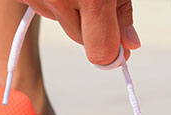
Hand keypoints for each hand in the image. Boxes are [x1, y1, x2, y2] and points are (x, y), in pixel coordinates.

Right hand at [16, 0, 140, 64]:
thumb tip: (130, 46)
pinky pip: (41, 6)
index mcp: (92, 0)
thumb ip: (122, 13)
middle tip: (95, 1)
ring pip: (60, 21)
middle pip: (79, 38)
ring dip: (68, 9)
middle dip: (90, 25)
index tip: (120, 51)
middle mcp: (58, 1)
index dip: (113, 54)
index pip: (100, 53)